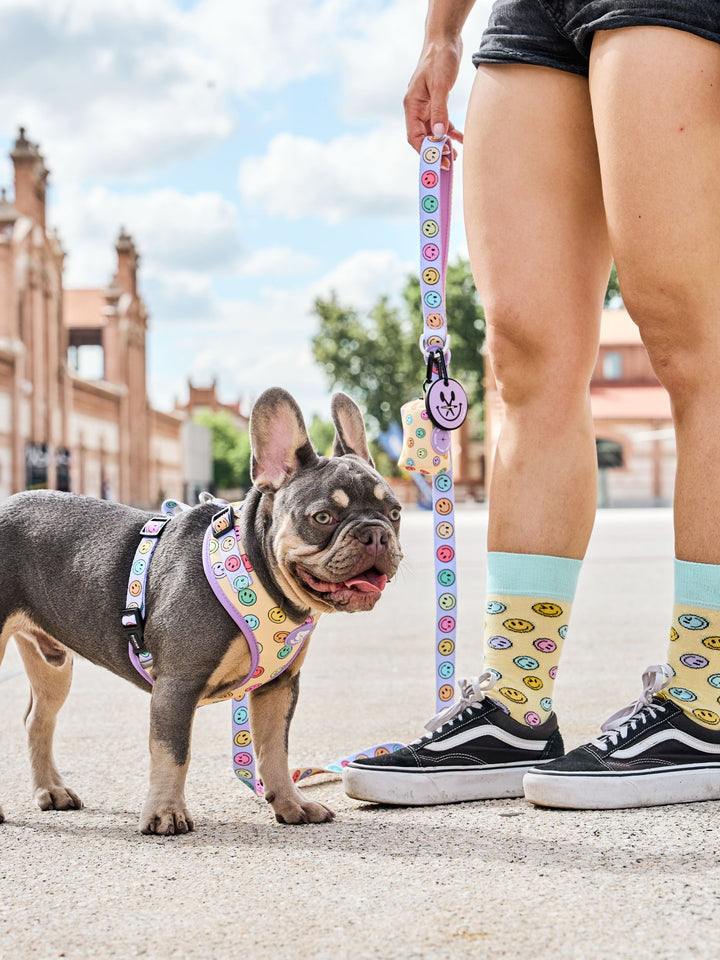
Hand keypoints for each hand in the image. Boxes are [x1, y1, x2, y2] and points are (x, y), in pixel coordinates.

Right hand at [404, 36, 464, 166]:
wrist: (445, 39)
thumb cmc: (439, 58)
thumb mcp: (440, 85)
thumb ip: (439, 110)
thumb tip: (439, 134)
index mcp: (412, 105)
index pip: (414, 136)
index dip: (424, 151)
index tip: (436, 161)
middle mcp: (417, 108)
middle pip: (423, 137)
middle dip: (434, 151)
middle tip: (448, 164)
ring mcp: (427, 106)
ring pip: (433, 132)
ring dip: (443, 145)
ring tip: (454, 156)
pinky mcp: (438, 102)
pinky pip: (443, 122)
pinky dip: (451, 132)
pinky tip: (461, 139)